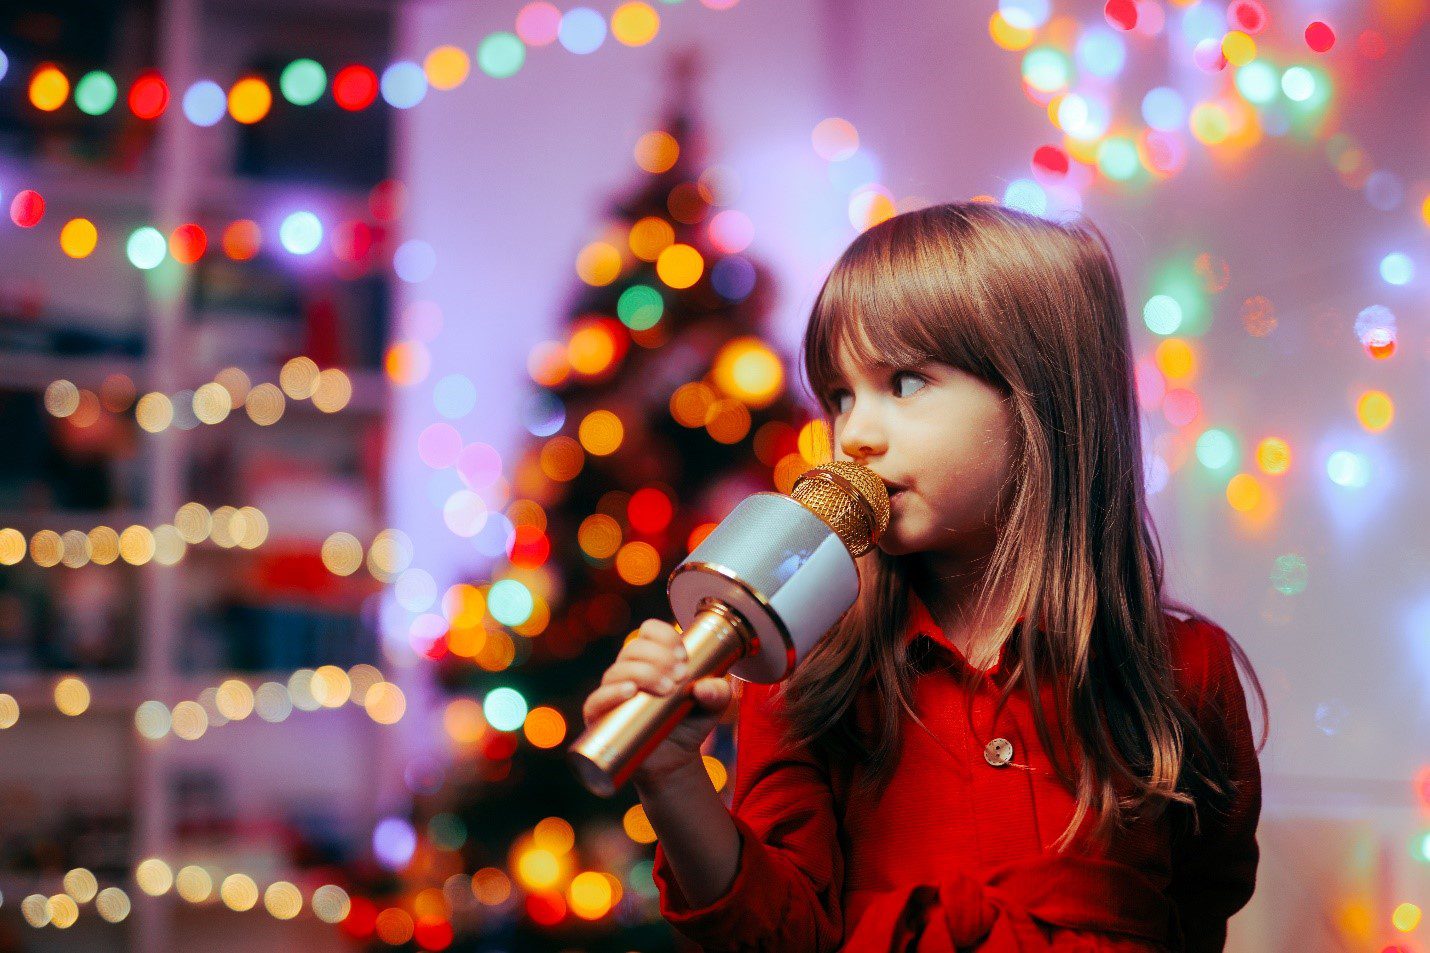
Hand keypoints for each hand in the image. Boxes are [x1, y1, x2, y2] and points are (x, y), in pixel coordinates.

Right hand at [581, 618, 733, 785]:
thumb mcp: (713, 707)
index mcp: (653, 658)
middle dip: (659, 658)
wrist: (675, 761)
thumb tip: (704, 687)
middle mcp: (629, 670)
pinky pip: (596, 700)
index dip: (665, 636)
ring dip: (642, 673)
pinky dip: (611, 693)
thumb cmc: (689, 724)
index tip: (684, 656)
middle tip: (681, 676)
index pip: (650, 631)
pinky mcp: (600, 717)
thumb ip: (718, 693)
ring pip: (617, 670)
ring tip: (667, 689)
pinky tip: (630, 692)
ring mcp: (612, 692)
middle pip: (634, 649)